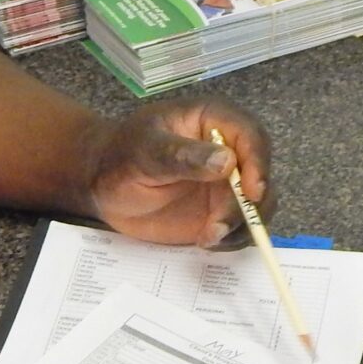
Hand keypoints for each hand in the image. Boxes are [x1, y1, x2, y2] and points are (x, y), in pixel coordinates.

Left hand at [83, 97, 271, 247]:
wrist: (101, 184)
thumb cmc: (120, 157)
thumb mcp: (144, 151)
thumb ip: (182, 156)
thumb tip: (227, 162)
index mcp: (214, 121)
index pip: (251, 137)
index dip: (258, 164)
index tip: (251, 192)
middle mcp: (230, 151)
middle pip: (261, 175)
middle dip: (249, 205)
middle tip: (219, 226)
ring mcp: (227, 184)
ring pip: (257, 206)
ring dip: (242, 226)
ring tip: (207, 237)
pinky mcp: (220, 212)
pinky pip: (241, 228)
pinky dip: (232, 239)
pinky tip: (205, 241)